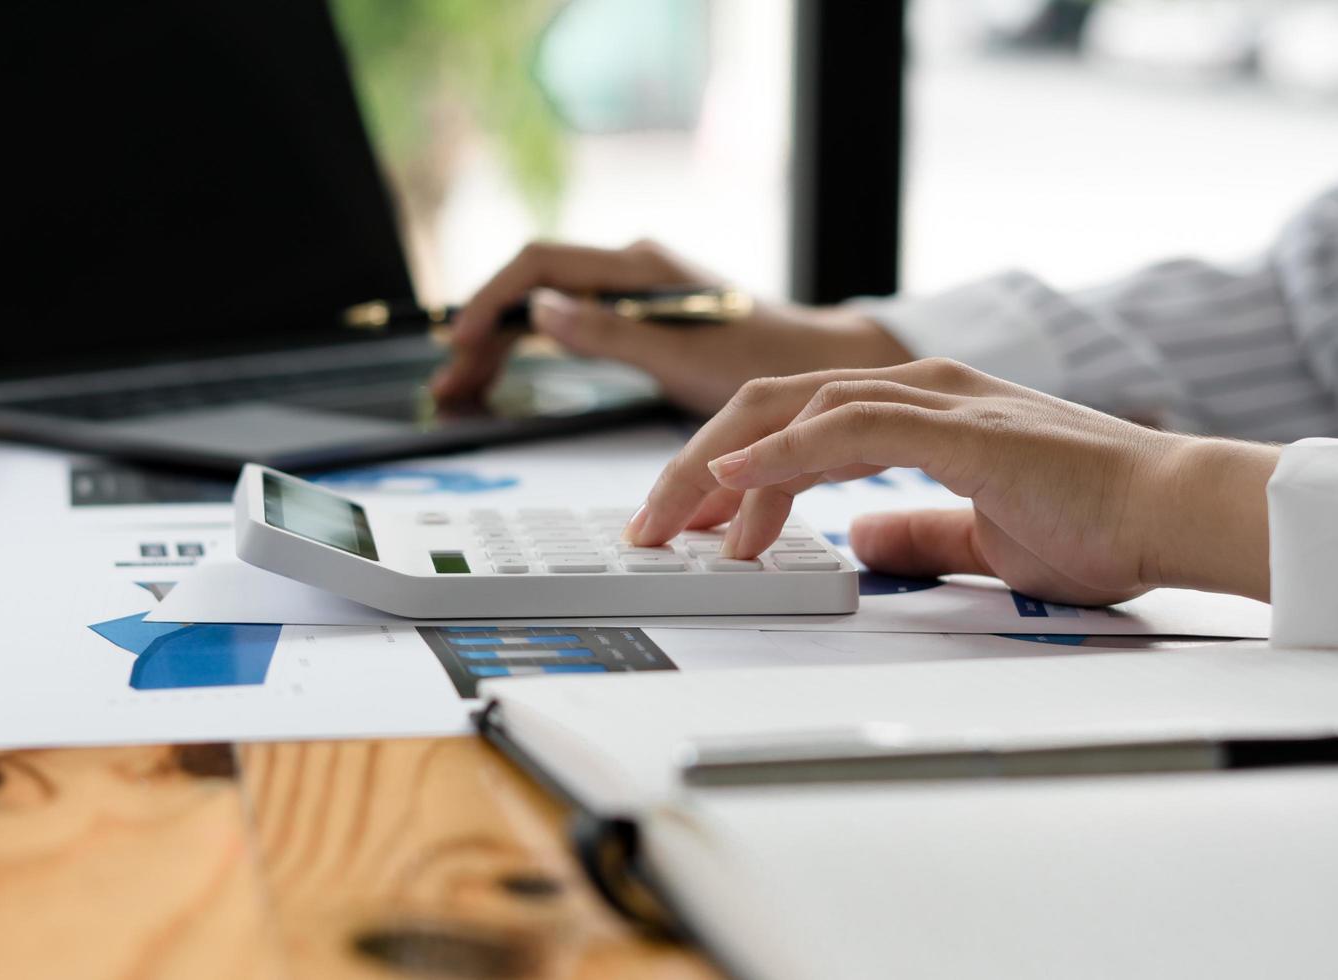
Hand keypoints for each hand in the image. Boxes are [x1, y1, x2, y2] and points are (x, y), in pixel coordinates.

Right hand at [430, 239, 910, 415]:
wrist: (812, 367)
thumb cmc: (763, 361)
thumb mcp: (683, 356)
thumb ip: (611, 332)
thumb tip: (541, 309)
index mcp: (640, 268)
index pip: (540, 265)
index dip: (493, 300)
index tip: (465, 341)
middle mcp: (631, 270)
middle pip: (533, 287)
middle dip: (487, 331)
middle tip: (452, 382)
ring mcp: (633, 292)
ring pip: (545, 307)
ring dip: (503, 344)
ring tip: (466, 388)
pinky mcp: (638, 317)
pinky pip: (569, 324)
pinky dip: (533, 350)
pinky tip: (509, 376)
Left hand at [625, 359, 1280, 603]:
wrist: (1168, 512)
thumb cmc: (1092, 520)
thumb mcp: (976, 538)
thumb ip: (915, 532)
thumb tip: (860, 540)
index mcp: (911, 409)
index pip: (787, 424)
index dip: (724, 470)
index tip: (684, 523)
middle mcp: (909, 389)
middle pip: (764, 404)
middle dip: (694, 465)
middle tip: (650, 524)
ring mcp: (928, 397)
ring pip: (787, 408)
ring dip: (719, 467)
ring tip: (675, 522)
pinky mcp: (951, 423)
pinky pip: (843, 428)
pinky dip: (779, 452)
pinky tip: (736, 480)